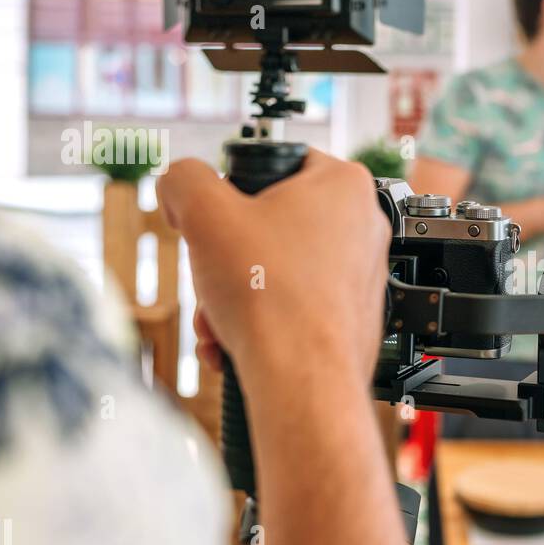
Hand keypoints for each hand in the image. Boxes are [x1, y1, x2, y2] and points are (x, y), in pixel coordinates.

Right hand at [157, 150, 390, 386]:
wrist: (304, 380)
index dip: (233, 191)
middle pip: (270, 227)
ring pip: (276, 272)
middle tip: (210, 278)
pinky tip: (234, 342)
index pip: (277, 164)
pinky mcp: (351, 318)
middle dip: (226, 259)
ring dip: (233, 296)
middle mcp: (364, 227)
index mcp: (344, 185)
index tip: (215, 217)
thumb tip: (179, 184)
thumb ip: (184, 179)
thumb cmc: (272, 297)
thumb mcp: (204, 213)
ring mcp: (361, 276)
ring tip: (219, 320)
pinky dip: (259, 323)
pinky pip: (293, 308)